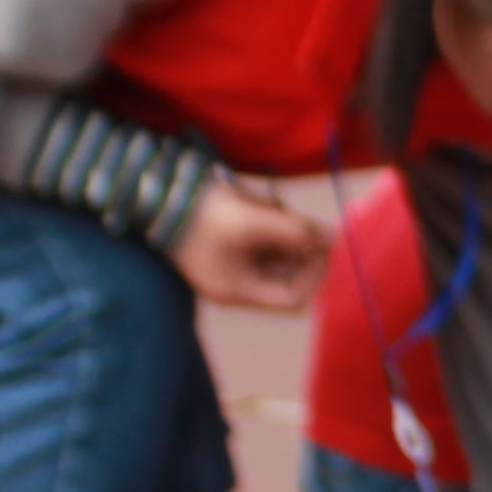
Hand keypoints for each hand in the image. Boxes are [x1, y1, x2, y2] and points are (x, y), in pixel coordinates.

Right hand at [172, 180, 327, 311]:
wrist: (158, 191)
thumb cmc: (202, 213)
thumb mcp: (252, 221)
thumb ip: (295, 231)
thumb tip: (332, 237)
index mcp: (238, 292)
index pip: (292, 300)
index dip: (313, 275)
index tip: (319, 244)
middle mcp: (237, 284)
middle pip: (288, 276)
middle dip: (301, 249)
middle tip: (303, 221)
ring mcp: (234, 264)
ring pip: (280, 256)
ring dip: (287, 232)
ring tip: (272, 207)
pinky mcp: (232, 244)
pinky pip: (265, 241)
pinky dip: (273, 224)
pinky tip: (263, 204)